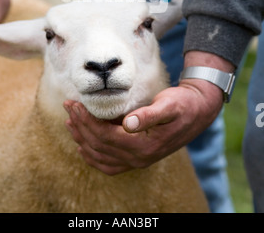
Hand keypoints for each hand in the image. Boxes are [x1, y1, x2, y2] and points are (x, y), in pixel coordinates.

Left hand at [64, 77, 223, 175]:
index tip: (75, 104)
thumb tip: (129, 123)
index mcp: (144, 146)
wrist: (198, 111)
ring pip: (101, 157)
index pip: (104, 136)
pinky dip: (93, 157)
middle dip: (80, 125)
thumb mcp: (168, 105)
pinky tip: (83, 146)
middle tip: (69, 106)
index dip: (86, 120)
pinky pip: (109, 164)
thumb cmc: (182, 104)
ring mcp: (138, 161)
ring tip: (70, 121)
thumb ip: (149, 115)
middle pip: (99, 146)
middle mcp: (139, 159)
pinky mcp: (138, 157)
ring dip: (82, 139)